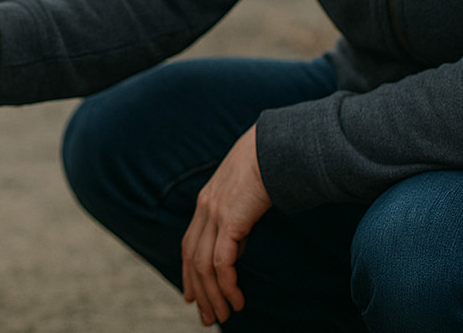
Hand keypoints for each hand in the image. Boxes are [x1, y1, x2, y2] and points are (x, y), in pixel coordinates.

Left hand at [181, 125, 271, 325]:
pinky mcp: (229, 220)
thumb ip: (236, 218)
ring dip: (213, 295)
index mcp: (206, 203)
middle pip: (192, 259)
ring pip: (204, 266)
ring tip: (223, 316)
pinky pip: (222, 263)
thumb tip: (236, 245)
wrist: (274, 147)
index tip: (191, 296)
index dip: (189, 272)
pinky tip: (235, 300)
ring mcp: (214, 214)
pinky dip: (226, 285)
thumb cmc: (267, 167)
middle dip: (198, 291)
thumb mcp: (245, 196)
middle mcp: (205, 209)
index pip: (190, 245)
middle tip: (206, 317)